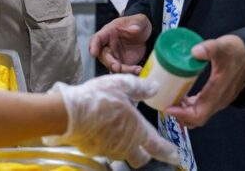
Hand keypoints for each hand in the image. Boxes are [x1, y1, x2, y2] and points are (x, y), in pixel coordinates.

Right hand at [43, 75, 178, 166]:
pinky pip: (104, 150)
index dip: (168, 153)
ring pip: (122, 154)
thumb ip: (140, 88)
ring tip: (117, 133)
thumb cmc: (98, 98)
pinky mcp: (93, 151)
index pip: (157, 147)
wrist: (69, 113)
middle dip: (145, 153)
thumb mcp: (122, 85)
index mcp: (137, 130)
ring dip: (124, 147)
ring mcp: (108, 150)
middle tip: (143, 145)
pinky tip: (100, 131)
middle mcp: (125, 145)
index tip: (176, 156)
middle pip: (140, 158)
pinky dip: (106, 143)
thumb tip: (155, 88)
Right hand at [89, 14, 150, 74]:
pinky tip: (139, 70)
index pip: (98, 38)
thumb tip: (134, 29)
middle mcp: (109, 46)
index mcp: (109, 32)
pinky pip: (123, 72)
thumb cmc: (138, 25)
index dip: (94, 45)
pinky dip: (130, 73)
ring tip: (136, 69)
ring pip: (113, 67)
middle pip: (104, 56)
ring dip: (122, 70)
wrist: (146, 35)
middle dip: (110, 63)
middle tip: (118, 68)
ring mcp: (115, 56)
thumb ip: (137, 24)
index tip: (93, 53)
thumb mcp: (140, 20)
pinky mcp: (123, 64)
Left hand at [164, 34, 244, 127]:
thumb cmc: (239, 51)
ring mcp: (220, 99)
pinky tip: (182, 96)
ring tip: (170, 100)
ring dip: (185, 111)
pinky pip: (203, 106)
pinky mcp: (220, 95)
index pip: (199, 114)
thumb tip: (194, 51)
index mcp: (218, 92)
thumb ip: (209, 48)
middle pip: (198, 118)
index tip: (168, 107)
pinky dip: (191, 106)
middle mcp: (219, 100)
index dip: (182, 115)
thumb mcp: (223, 46)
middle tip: (165, 104)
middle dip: (180, 115)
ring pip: (201, 113)